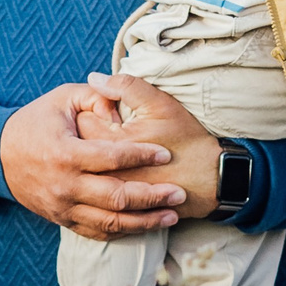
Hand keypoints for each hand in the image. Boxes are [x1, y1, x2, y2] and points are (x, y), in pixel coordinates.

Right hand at [0, 81, 182, 239]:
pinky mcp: (62, 219)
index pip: (112, 158)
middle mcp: (65, 185)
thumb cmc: (36, 121)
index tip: (165, 153)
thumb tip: (122, 104)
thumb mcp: (62, 98)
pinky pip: (97, 232)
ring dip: (144, 222)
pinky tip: (146, 225)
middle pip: (117, 198)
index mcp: (65, 153)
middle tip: (179, 194)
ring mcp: (63, 207)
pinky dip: (123, 231)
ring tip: (171, 217)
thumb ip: (95, 95)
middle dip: (152, 197)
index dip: (141, 155)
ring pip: (110, 223)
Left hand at [77, 74, 222, 219]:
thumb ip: (126, 86)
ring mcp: (110, 192)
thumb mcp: (160, 105)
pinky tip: (113, 173)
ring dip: (89, 161)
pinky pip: (93, 194)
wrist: (208, 180)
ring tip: (110, 153)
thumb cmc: (186, 139)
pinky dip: (96, 182)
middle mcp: (106, 171)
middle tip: (109, 132)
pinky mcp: (116, 209)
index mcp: (112, 143)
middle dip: (87, 137)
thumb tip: (94, 76)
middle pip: (77, 147)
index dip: (92, 111)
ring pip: (82, 172)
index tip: (110, 113)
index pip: (81, 119)